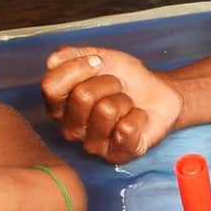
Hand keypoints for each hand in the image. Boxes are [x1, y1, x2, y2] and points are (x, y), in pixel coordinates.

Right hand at [41, 46, 182, 161]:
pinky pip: (127, 129)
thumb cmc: (126, 78)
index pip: (51, 86)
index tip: (98, 61)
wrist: (159, 93)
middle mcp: (71, 129)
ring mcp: (93, 145)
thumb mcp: (99, 57)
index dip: (76, 68)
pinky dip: (139, 116)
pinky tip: (137, 119)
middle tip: (118, 87)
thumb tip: (52, 61)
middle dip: (108, 82)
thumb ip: (72, 55)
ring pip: (106, 110)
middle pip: (81, 96)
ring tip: (128, 104)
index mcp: (60, 106)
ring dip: (124, 100)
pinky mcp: (117, 155)